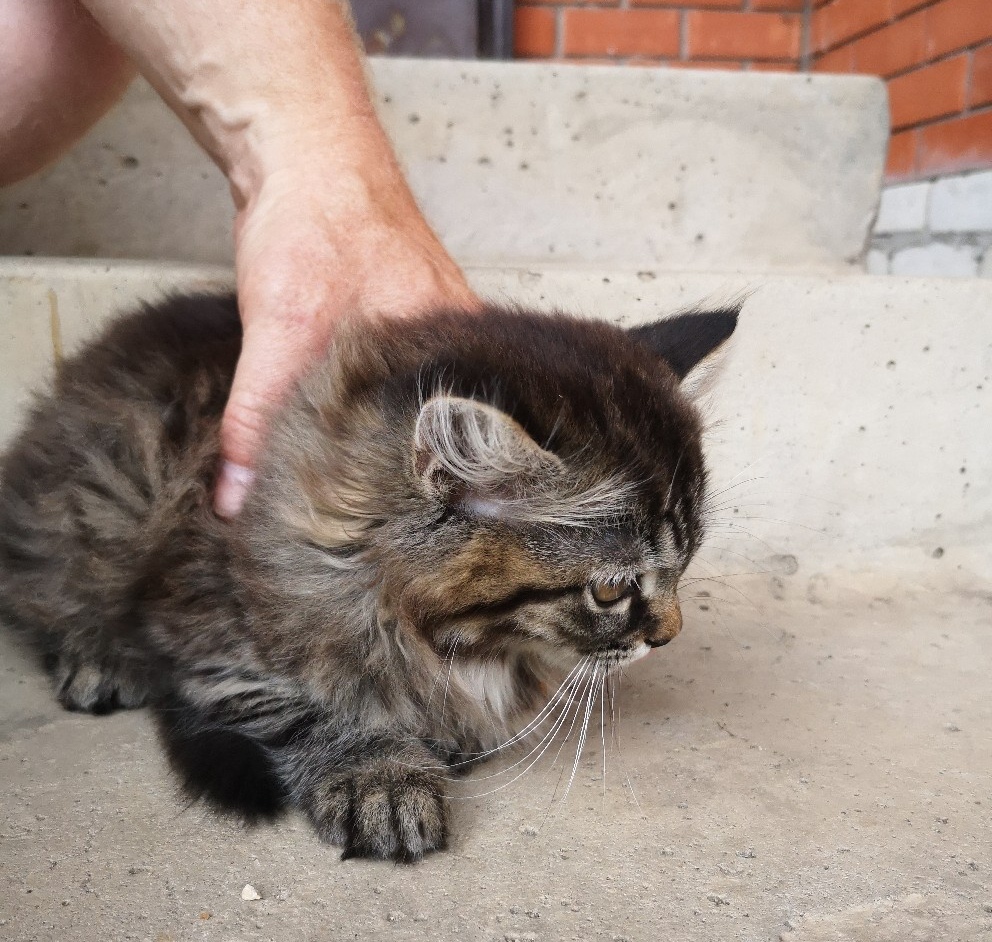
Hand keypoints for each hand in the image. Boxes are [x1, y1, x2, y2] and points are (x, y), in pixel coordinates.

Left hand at [215, 128, 479, 516]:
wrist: (304, 150)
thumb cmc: (319, 222)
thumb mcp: (282, 330)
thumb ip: (260, 418)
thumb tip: (238, 500)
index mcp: (455, 352)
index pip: (457, 449)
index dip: (424, 496)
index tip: (392, 539)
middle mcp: (455, 350)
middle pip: (437, 436)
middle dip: (402, 481)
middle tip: (369, 533)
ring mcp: (434, 336)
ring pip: (414, 412)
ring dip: (382, 447)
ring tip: (360, 501)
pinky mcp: (403, 326)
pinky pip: (395, 385)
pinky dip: (368, 413)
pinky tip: (348, 437)